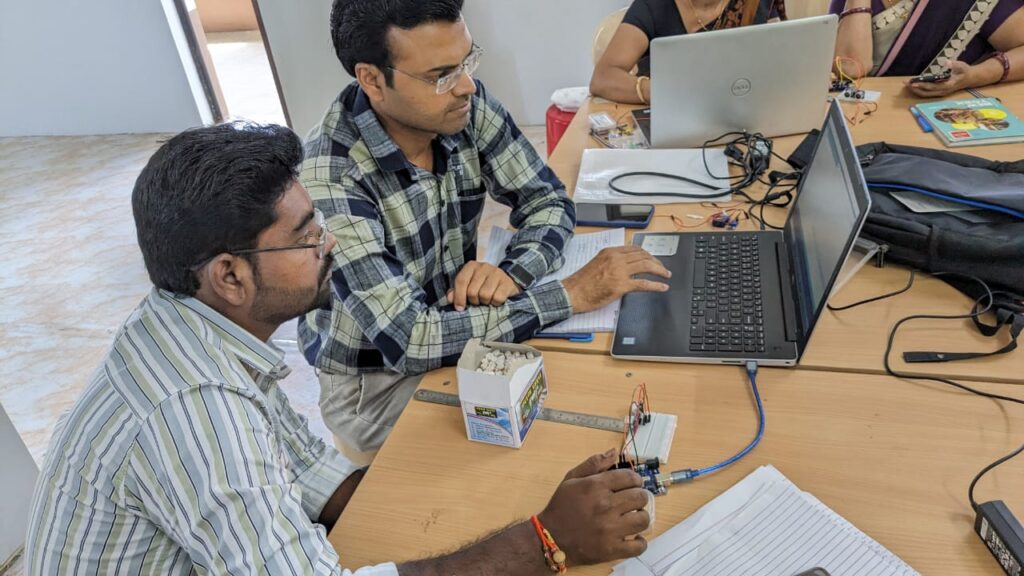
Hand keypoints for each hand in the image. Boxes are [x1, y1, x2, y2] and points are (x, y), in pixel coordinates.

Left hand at [446, 262, 521, 310]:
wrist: (506, 282)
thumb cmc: (483, 285)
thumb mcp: (468, 286)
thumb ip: (457, 292)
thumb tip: (450, 299)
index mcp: (471, 266)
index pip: (461, 281)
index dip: (459, 297)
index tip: (459, 308)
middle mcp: (483, 267)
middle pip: (472, 291)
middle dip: (474, 301)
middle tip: (478, 301)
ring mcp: (496, 273)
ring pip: (484, 295)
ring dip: (485, 303)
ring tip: (486, 300)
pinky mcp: (507, 282)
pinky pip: (497, 298)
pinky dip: (495, 303)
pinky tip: (495, 300)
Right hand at [538, 450, 650, 565]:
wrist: (550, 538)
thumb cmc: (561, 507)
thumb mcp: (571, 479)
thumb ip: (594, 463)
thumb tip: (614, 452)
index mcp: (595, 486)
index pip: (630, 477)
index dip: (635, 480)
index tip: (632, 485)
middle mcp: (605, 506)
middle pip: (640, 497)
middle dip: (639, 497)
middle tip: (631, 502)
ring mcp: (610, 529)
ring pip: (643, 520)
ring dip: (640, 517)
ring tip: (632, 518)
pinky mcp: (611, 549)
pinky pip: (638, 546)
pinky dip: (639, 542)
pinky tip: (632, 537)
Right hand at [562, 246, 670, 313]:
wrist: (572, 293)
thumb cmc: (581, 282)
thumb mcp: (597, 263)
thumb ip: (611, 261)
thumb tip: (625, 265)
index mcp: (610, 252)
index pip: (635, 249)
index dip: (647, 254)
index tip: (653, 259)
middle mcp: (616, 258)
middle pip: (643, 256)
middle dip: (656, 262)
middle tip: (663, 268)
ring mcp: (619, 271)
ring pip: (646, 266)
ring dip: (659, 270)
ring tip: (666, 275)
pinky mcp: (621, 286)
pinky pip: (643, 284)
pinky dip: (656, 285)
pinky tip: (662, 287)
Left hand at [906, 60, 972, 97]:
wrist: (970, 78)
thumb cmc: (965, 71)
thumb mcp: (962, 66)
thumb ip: (955, 64)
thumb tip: (946, 62)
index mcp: (948, 86)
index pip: (933, 87)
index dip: (923, 85)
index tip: (914, 83)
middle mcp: (942, 91)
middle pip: (926, 92)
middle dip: (915, 88)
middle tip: (905, 83)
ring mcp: (940, 93)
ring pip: (925, 94)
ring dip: (915, 90)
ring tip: (906, 84)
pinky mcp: (938, 92)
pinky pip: (927, 93)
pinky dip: (919, 90)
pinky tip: (913, 86)